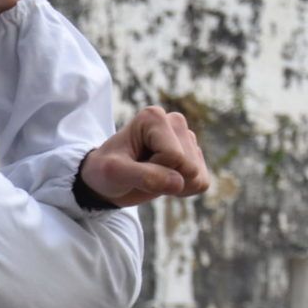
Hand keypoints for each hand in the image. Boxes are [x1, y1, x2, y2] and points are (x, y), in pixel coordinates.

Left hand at [80, 106, 211, 207]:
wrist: (106, 181)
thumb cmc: (105, 172)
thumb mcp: (114, 174)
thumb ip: (145, 176)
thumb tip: (179, 182)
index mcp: (154, 117)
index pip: (173, 155)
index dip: (153, 169)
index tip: (133, 164)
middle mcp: (175, 122)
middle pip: (188, 165)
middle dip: (164, 176)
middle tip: (141, 171)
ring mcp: (187, 139)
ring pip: (196, 175)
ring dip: (172, 184)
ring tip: (150, 173)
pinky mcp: (195, 156)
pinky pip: (202, 183)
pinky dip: (183, 190)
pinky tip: (164, 180)